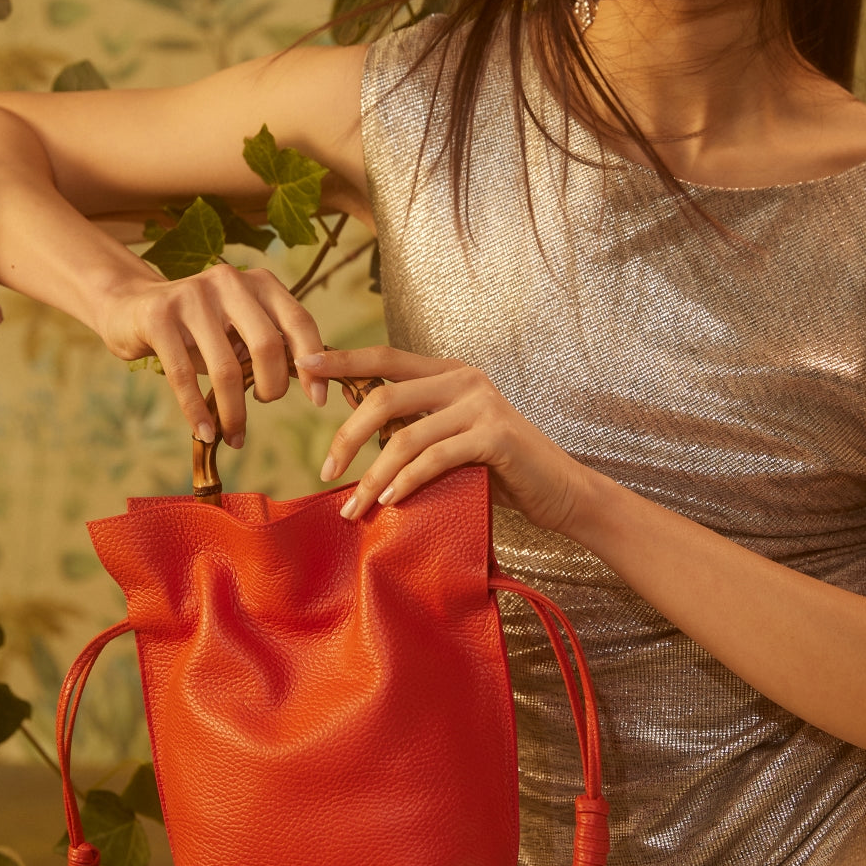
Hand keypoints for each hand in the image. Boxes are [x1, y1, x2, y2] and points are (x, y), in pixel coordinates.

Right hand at [98, 263, 326, 443]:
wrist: (131, 307)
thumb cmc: (198, 327)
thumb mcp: (238, 327)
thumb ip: (271, 345)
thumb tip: (313, 381)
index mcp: (258, 282)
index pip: (299, 322)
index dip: (313, 364)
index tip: (317, 399)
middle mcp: (229, 282)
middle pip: (268, 345)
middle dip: (273, 387)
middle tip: (265, 404)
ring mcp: (192, 297)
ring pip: (227, 368)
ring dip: (234, 411)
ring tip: (236, 436)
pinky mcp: (159, 317)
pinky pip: (184, 375)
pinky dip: (197, 411)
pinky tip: (205, 432)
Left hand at [297, 345, 588, 533]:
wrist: (560, 491)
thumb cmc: (500, 470)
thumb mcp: (451, 439)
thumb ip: (415, 427)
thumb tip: (358, 434)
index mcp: (449, 373)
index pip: (385, 358)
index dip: (343, 360)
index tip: (304, 364)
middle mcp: (464, 379)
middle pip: (384, 397)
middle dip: (347, 436)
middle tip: (326, 471)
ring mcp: (482, 405)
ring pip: (404, 435)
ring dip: (372, 475)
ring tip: (354, 506)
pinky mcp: (495, 436)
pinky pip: (434, 458)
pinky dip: (407, 481)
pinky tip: (391, 500)